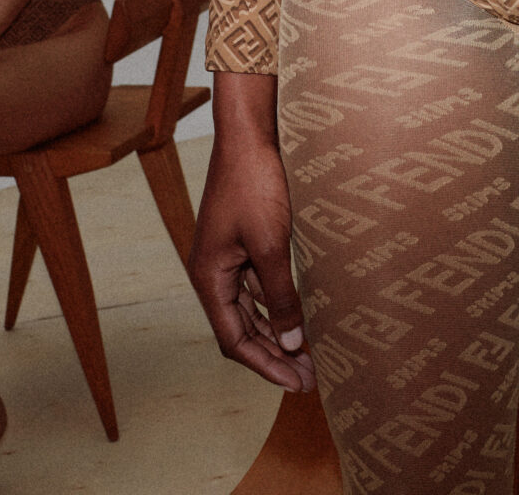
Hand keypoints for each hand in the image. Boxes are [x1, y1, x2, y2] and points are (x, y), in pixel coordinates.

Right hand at [189, 129, 313, 391]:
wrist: (250, 134)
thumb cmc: (255, 184)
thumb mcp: (270, 245)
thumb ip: (279, 296)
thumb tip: (292, 343)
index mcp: (209, 277)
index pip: (234, 340)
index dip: (265, 365)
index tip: (295, 383)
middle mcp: (213, 272)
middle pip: (242, 329)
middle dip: (274, 355)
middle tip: (309, 378)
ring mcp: (228, 256)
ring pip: (251, 309)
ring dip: (278, 332)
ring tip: (310, 354)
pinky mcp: (244, 240)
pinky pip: (259, 285)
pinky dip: (278, 304)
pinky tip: (301, 314)